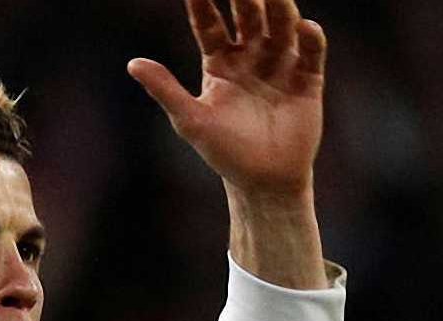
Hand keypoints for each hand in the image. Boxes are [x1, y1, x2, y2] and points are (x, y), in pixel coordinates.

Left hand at [128, 0, 325, 196]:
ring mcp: (279, 66)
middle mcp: (250, 57)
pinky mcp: (307, 80)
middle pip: (247, 17)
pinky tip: (303, 28)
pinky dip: (310, 39)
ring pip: (280, 27)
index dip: (202, 2)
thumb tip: (132, 64)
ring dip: (278, 9)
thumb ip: (164, 89)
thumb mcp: (190, 119)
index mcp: (219, 63)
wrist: (263, 180)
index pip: (209, 24)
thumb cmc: (223, 151)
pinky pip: (310, 54)